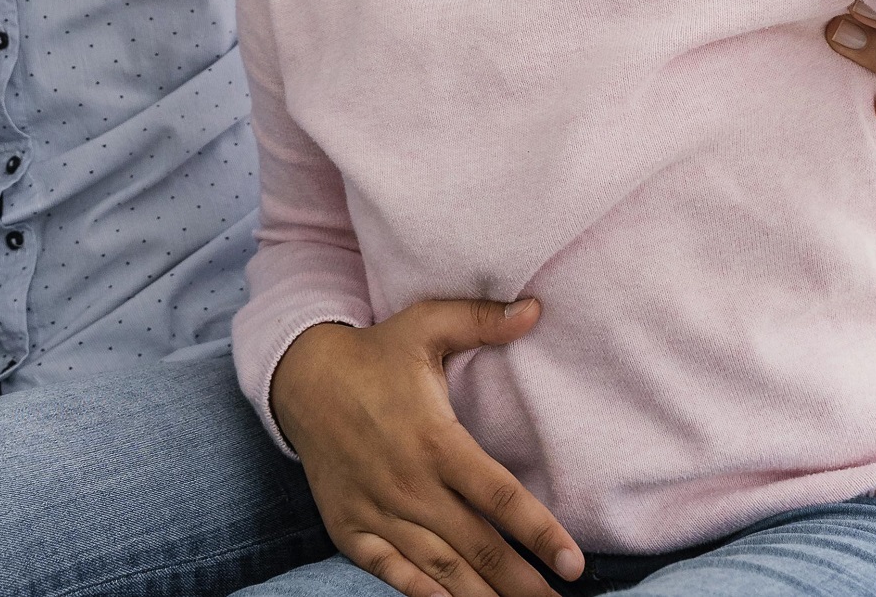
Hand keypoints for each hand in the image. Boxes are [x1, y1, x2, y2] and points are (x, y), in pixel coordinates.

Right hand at [269, 301, 584, 596]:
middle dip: (522, 583)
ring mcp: (377, 511)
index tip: (575, 563)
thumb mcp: (426, 325)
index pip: (498, 497)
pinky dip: (424, 595)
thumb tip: (536, 307)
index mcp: (435, 440)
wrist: (300, 379)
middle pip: (477, 547)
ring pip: (440, 569)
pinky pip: (392, 573)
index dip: (540, 532)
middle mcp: (409, 484)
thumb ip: (482, 319)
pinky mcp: (350, 529)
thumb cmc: (375, 353)